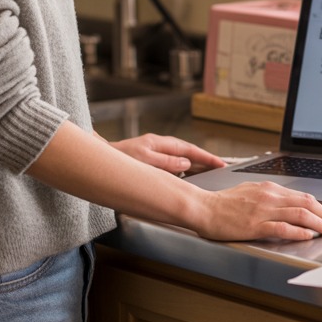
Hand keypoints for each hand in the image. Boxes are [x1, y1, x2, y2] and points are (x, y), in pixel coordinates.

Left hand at [109, 133, 225, 175]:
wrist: (98, 159)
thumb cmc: (118, 160)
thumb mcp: (144, 161)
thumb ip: (166, 162)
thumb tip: (187, 164)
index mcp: (160, 144)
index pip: (190, 150)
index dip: (207, 157)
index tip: (222, 164)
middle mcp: (160, 147)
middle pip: (189, 154)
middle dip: (206, 160)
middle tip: (222, 168)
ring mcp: (155, 153)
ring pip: (182, 160)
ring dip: (196, 166)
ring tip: (210, 173)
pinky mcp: (151, 162)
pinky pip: (173, 166)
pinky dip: (184, 171)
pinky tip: (187, 178)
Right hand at [189, 181, 321, 241]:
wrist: (203, 208)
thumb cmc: (223, 203)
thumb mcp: (249, 191)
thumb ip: (268, 196)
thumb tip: (286, 202)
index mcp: (269, 188)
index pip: (302, 196)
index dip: (320, 207)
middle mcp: (269, 196)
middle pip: (306, 203)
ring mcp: (263, 210)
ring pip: (299, 214)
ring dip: (319, 223)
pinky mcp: (255, 224)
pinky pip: (282, 227)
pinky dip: (298, 231)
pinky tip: (308, 236)